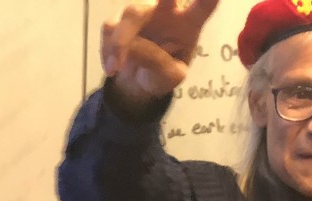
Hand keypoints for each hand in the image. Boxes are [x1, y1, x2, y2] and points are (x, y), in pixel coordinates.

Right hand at [102, 0, 219, 105]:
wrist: (136, 82)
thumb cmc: (161, 74)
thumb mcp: (169, 78)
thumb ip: (159, 63)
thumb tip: (134, 46)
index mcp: (190, 23)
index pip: (203, 5)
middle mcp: (169, 9)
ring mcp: (144, 10)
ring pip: (132, 13)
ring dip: (120, 42)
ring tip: (115, 68)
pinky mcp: (121, 16)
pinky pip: (110, 28)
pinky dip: (108, 50)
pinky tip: (112, 67)